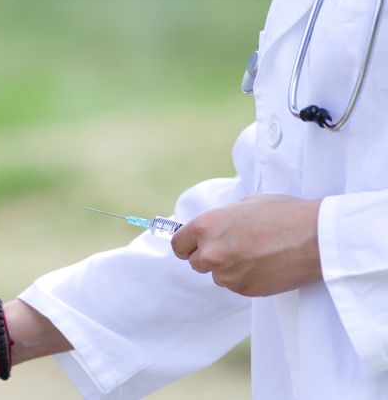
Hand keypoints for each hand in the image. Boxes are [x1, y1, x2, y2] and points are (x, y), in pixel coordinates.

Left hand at [171, 194, 322, 295]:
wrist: (316, 238)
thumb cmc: (283, 214)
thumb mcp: (244, 205)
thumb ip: (220, 220)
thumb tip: (209, 230)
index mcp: (206, 227)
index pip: (178, 245)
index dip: (188, 245)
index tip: (196, 245)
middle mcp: (211, 252)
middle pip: (195, 262)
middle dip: (209, 256)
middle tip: (232, 247)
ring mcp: (227, 274)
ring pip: (217, 276)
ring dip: (228, 268)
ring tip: (254, 254)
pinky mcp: (244, 290)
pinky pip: (235, 286)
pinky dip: (244, 278)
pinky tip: (264, 265)